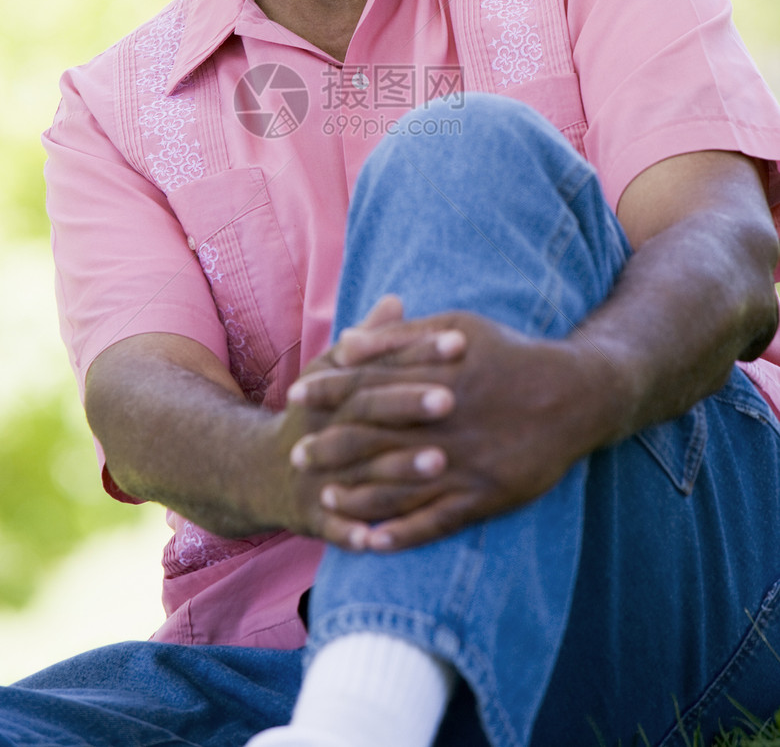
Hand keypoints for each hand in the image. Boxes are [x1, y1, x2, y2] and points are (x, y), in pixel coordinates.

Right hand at [265, 297, 467, 548]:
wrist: (260, 471)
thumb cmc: (314, 415)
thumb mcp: (330, 373)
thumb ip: (369, 341)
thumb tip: (396, 300)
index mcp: (335, 389)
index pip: (381, 364)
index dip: (418, 352)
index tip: (459, 342)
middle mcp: (326, 428)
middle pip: (369, 413)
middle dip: (408, 406)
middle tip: (451, 398)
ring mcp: (319, 472)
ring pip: (362, 469)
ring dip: (398, 469)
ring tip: (441, 461)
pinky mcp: (312, 515)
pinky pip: (333, 526)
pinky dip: (352, 533)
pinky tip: (379, 540)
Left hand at [289, 310, 612, 551]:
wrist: (574, 393)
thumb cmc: (508, 353)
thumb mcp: (455, 326)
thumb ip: (401, 334)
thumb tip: (348, 341)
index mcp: (435, 375)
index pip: (367, 382)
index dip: (328, 389)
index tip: (295, 395)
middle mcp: (444, 422)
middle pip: (374, 435)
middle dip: (331, 446)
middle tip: (295, 455)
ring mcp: (464, 463)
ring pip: (399, 485)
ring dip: (357, 496)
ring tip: (323, 500)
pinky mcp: (485, 496)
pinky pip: (436, 521)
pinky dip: (402, 535)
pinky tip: (370, 543)